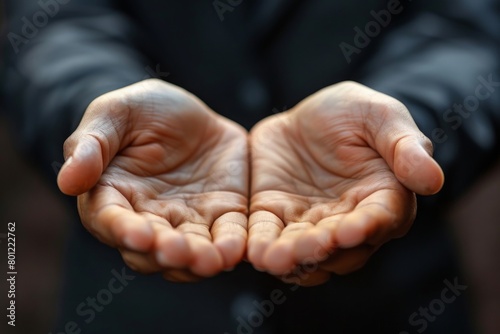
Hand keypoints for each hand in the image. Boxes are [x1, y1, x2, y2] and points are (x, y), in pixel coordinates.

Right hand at [57, 79, 248, 281]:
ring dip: (199, 261)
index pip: (111, 220)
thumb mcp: (115, 113)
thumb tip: (68, 182)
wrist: (192, 112)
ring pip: (190, 252)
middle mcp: (150, 217)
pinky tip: (235, 251)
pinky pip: (227, 236)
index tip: (138, 234)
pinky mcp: (222, 214)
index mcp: (114, 195)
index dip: (123, 230)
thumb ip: (91, 144)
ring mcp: (188, 220)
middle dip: (165, 253)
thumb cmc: (144, 110)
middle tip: (178, 251)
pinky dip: (231, 247)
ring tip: (211, 260)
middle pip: (152, 249)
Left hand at [247, 81, 443, 285]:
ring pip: (302, 249)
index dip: (367, 226)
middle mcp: (347, 220)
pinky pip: (268, 235)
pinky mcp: (275, 215)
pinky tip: (253, 251)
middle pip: (339, 246)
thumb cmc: (353, 113)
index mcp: (382, 198)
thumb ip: (404, 146)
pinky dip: (261, 245)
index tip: (352, 230)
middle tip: (305, 249)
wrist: (307, 114)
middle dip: (322, 249)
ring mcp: (309, 222)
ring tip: (273, 258)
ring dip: (290, 258)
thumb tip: (433, 180)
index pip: (380, 219)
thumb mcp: (380, 116)